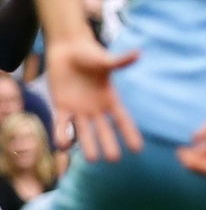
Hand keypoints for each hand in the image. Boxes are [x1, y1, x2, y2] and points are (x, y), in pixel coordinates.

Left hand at [46, 38, 140, 161]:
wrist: (67, 50)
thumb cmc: (89, 54)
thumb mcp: (105, 60)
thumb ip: (120, 61)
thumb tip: (139, 53)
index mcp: (110, 99)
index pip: (122, 120)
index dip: (130, 134)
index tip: (137, 149)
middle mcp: (96, 109)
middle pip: (105, 131)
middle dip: (109, 144)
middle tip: (114, 159)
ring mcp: (79, 110)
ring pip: (84, 132)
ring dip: (88, 145)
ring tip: (92, 159)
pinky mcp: (61, 106)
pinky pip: (62, 124)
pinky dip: (62, 134)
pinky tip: (62, 146)